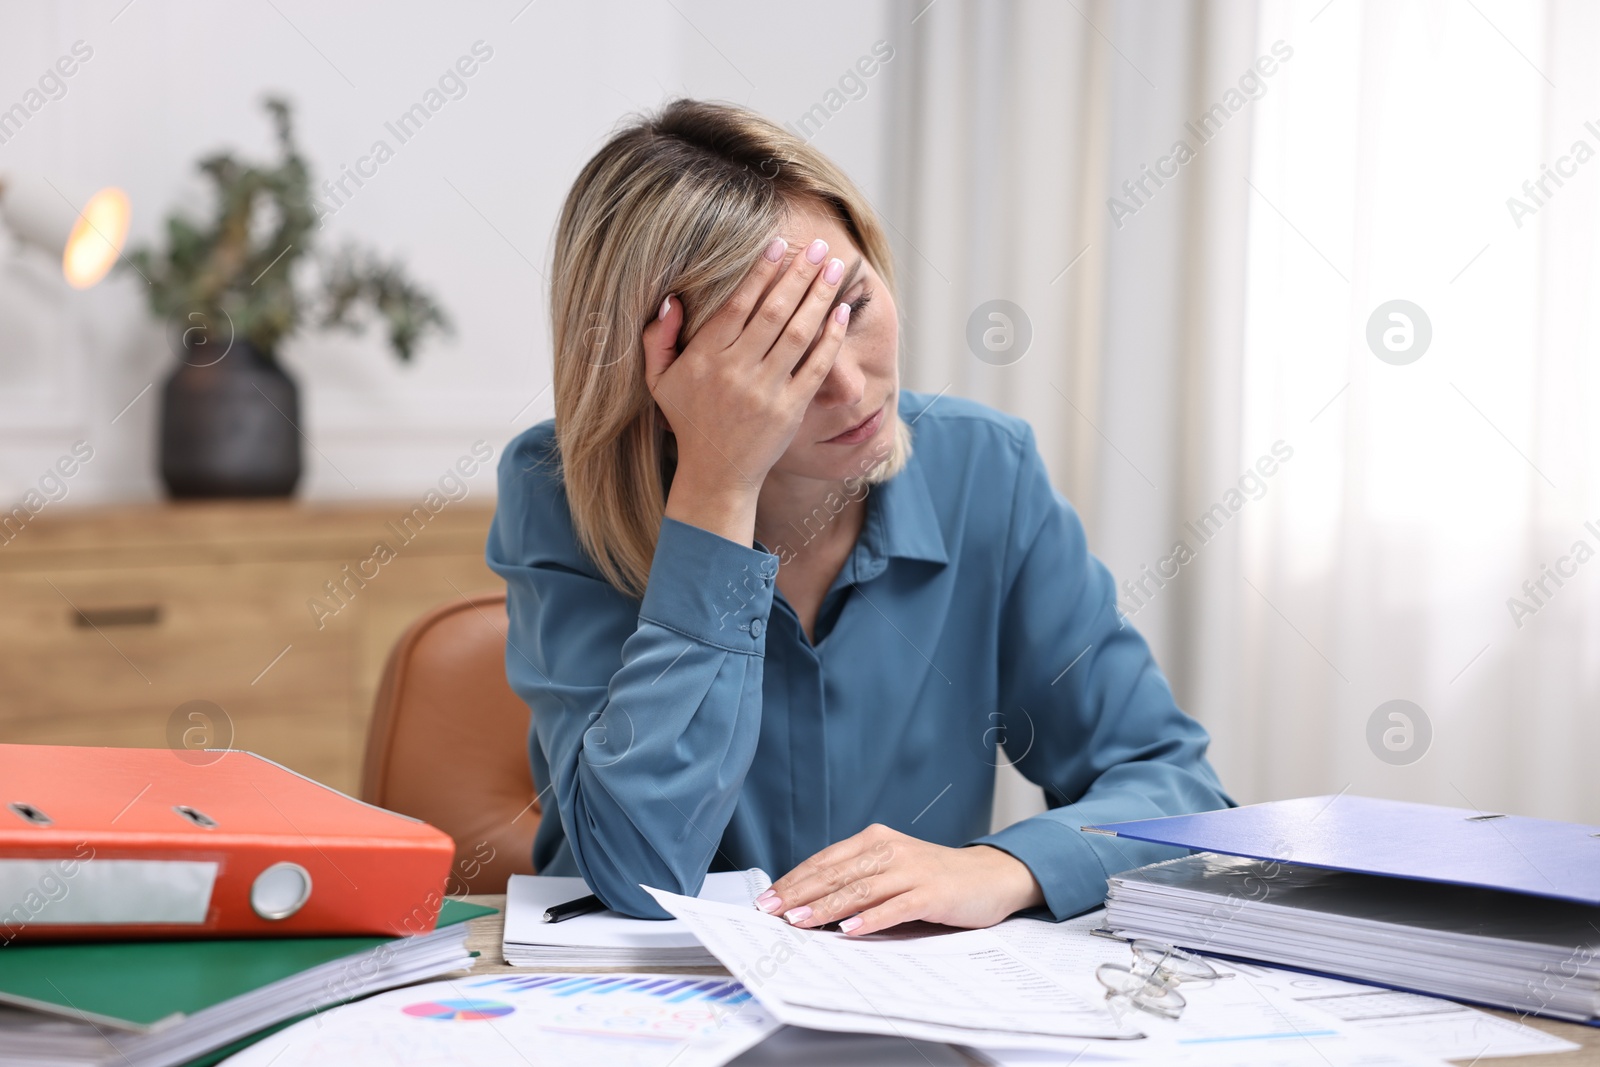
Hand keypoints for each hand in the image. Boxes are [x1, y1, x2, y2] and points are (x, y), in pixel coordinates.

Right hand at [641, 236, 851, 544]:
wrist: (716, 475)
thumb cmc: (689, 421)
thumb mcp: (660, 381)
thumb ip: (659, 339)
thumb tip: (671, 300)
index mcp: (704, 358)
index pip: (737, 305)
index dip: (760, 272)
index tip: (780, 244)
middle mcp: (735, 371)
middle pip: (773, 311)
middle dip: (798, 274)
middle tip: (819, 246)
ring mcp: (765, 391)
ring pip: (797, 333)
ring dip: (819, 296)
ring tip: (834, 267)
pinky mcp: (790, 409)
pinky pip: (815, 367)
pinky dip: (831, 338)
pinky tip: (842, 311)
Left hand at [756, 824, 1045, 935]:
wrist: (989, 876)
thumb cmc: (933, 877)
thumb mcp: (891, 868)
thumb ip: (857, 878)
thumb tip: (808, 902)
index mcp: (875, 841)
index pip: (825, 861)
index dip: (794, 879)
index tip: (766, 899)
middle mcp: (890, 850)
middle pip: (836, 873)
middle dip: (799, 893)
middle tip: (770, 911)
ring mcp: (912, 871)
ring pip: (860, 889)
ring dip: (826, 907)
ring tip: (799, 922)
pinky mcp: (932, 894)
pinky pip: (895, 907)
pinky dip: (871, 919)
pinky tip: (850, 930)